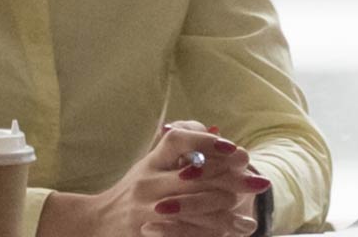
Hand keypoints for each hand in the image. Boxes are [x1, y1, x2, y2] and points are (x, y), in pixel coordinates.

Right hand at [42, 121, 266, 236]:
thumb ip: (181, 148)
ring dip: (228, 210)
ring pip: (196, 207)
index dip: (208, 143)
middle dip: (231, 180)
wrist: (98, 221)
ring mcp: (149, 209)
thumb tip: (216, 131)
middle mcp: (148, 183)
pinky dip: (215, 230)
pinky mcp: (153, 231)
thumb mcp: (153, 163)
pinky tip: (236, 227)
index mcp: (152, 161)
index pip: (179, 141)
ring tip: (250, 214)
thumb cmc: (135, 188)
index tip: (236, 149)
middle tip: (259, 182)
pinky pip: (188, 231)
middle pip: (196, 177)